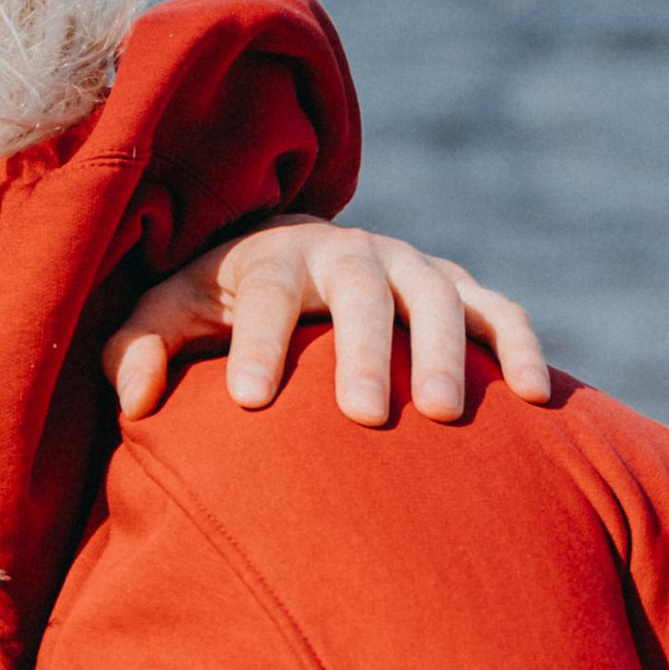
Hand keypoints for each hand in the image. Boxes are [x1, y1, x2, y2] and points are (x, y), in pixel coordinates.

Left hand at [106, 218, 550, 427]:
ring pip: (436, 297)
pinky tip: (533, 397)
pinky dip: (518, 344)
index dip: (256, 340)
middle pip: (359, 290)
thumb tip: (134, 402)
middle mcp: (346, 252)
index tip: (246, 400)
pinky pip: (498, 311)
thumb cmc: (224, 306)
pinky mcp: (458, 289)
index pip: (264, 291)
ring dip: (443, 352)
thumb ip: (135, 351)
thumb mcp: (171, 316)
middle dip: (364, 351)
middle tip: (364, 417)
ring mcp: (408, 266)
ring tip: (444, 417)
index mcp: (273, 256)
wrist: (296, 256)